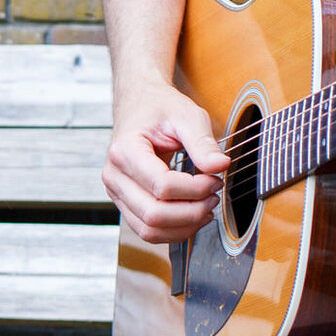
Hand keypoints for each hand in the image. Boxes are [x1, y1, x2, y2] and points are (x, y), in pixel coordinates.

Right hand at [104, 84, 228, 243]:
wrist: (139, 105)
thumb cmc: (158, 108)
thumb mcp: (186, 115)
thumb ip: (202, 142)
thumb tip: (220, 166)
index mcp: (125, 150)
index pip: (161, 185)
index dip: (194, 189)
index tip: (215, 179)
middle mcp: (114, 175)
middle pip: (153, 214)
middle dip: (191, 212)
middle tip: (213, 197)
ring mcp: (116, 192)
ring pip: (149, 230)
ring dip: (183, 226)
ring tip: (205, 209)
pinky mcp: (125, 203)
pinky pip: (147, 231)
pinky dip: (173, 231)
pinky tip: (191, 216)